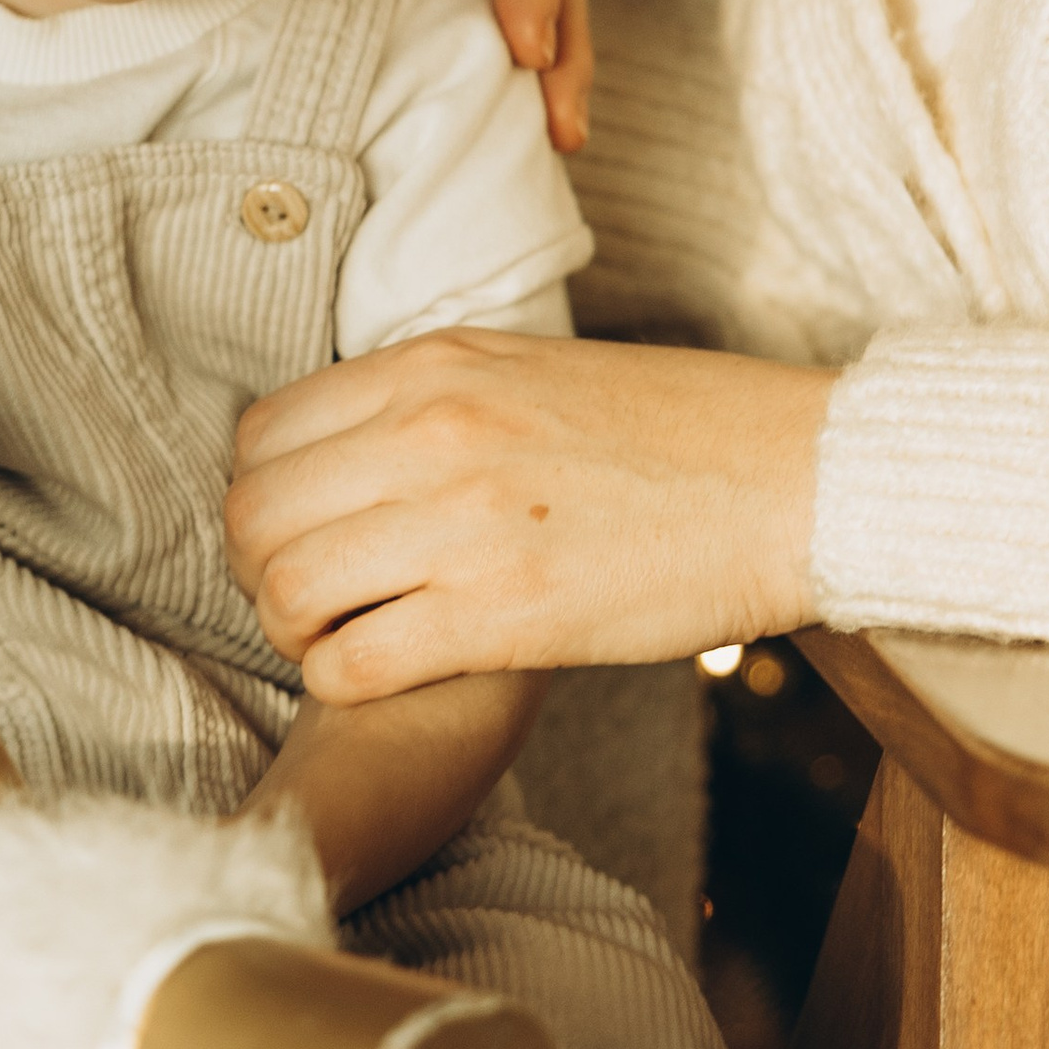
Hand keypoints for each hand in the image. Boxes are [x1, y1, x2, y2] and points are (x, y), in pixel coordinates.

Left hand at [227, 330, 835, 695]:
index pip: (262, 435)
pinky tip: (387, 675)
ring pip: (285, 592)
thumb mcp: (533, 369)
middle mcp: (431, 433)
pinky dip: (345, 682)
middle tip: (314, 599)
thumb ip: (433, 399)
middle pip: (254, 517)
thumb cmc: (678, 432)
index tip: (303, 531)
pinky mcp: (499, 616)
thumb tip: (350, 448)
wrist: (795, 481)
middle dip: (263, 572)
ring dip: (298, 632)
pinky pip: (351, 666)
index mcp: (432, 365)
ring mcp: (461, 524)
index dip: (265, 497)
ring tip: (348, 638)